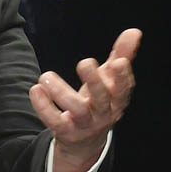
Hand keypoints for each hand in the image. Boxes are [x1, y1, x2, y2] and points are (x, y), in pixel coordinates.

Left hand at [29, 28, 141, 171]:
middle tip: (85, 62)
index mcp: (117, 99)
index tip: (118, 61)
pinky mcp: (65, 132)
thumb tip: (134, 31)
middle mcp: (103, 113)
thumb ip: (122, 55)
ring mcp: (84, 124)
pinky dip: (44, 106)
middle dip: (94, 81)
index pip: (123, 89)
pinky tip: (36, 89)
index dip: (122, 77)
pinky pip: (54, 120)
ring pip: (76, 110)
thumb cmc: (100, 101)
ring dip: (61, 91)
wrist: (85, 139)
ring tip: (46, 75)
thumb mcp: (110, 80)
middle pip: (101, 99)